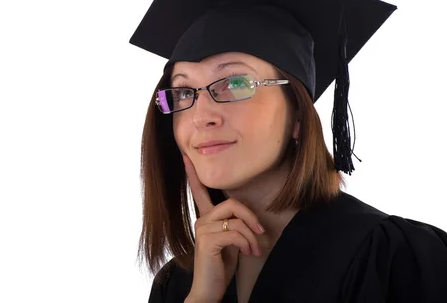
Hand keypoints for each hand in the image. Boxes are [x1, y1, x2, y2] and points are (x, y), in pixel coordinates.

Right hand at [183, 155, 264, 302]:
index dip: (192, 174)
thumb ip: (234, 226)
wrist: (209, 290)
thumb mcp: (230, 242)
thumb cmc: (221, 267)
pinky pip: (235, 233)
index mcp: (205, 218)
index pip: (199, 191)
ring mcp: (202, 229)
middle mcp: (201, 220)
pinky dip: (247, 243)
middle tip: (261, 234)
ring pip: (236, 220)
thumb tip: (251, 222)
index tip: (185, 157)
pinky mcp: (207, 240)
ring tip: (255, 250)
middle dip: (251, 218)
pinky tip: (249, 253)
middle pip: (231, 203)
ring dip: (252, 236)